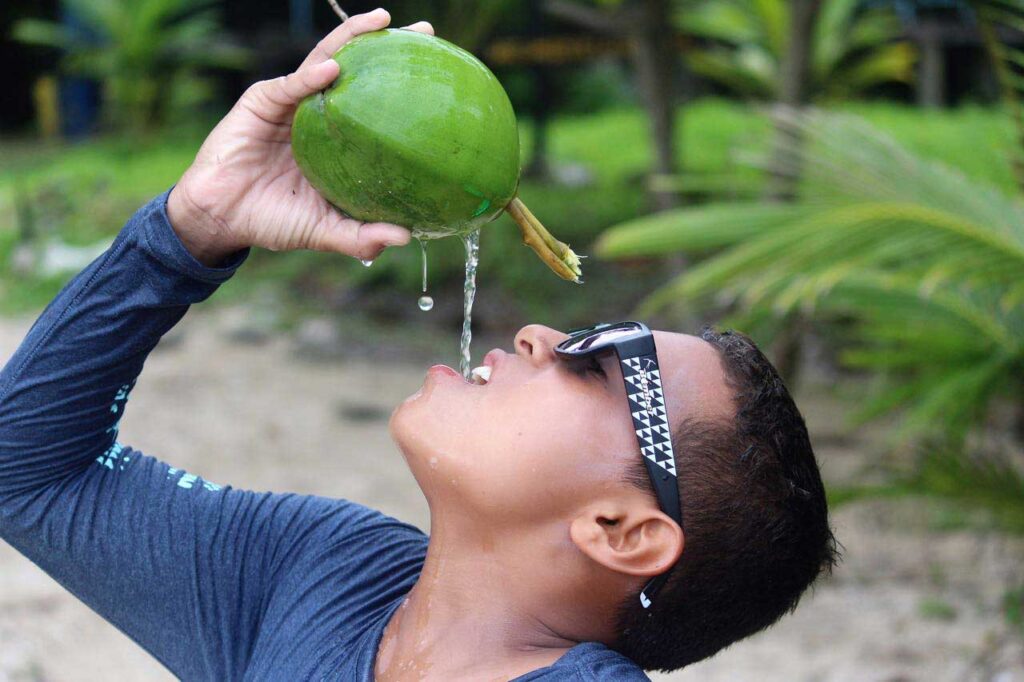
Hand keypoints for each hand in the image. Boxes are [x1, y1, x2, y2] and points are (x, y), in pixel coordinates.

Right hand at [167, 9, 434, 265]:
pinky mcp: (263, 102)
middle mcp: (318, 113)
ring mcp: (291, 103)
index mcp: (336, 137)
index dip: (402, 85)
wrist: (221, 218)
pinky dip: (310, 77)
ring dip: (353, 38)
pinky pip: (291, 85)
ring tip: (383, 22)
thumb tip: (406, 237)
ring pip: (326, 61)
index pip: (374, 101)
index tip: (440, 74)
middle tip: (425, 32)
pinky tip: (333, 69)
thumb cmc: (273, 220)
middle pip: (357, 69)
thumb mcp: (324, 231)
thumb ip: (361, 236)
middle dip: (388, 45)